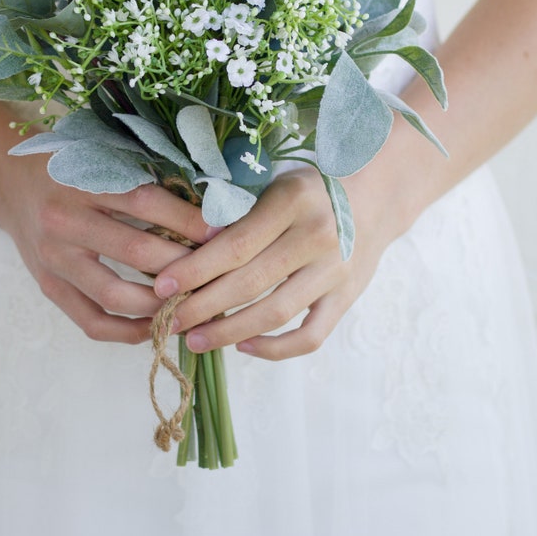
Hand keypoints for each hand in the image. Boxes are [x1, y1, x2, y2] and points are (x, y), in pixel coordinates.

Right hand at [3, 154, 216, 343]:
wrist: (10, 182)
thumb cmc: (71, 166)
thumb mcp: (102, 157)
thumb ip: (145, 175)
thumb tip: (209, 204)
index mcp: (83, 182)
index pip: (145, 203)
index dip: (189, 220)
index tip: (225, 231)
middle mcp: (64, 221)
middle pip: (136, 251)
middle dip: (184, 266)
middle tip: (218, 273)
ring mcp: (54, 259)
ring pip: (116, 294)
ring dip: (161, 304)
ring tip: (194, 303)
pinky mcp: (49, 286)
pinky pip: (92, 321)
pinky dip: (128, 331)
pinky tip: (156, 327)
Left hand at [153, 166, 392, 360]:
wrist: (375, 197)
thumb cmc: (308, 190)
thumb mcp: (273, 186)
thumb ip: (238, 215)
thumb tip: (185, 250)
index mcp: (292, 202)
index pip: (234, 245)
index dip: (195, 270)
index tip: (161, 287)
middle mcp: (318, 236)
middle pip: (250, 283)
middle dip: (202, 306)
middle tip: (169, 320)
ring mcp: (336, 270)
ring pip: (276, 313)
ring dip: (230, 332)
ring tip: (195, 340)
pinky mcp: (348, 297)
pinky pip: (311, 336)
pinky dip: (276, 349)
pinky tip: (245, 347)